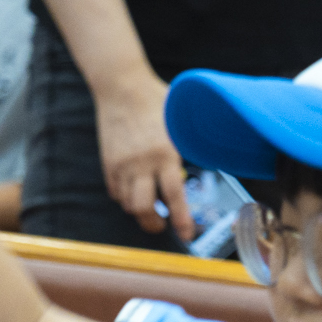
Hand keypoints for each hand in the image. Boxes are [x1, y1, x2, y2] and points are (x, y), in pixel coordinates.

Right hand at [94, 64, 191, 239]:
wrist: (121, 85)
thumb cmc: (157, 99)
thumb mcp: (181, 121)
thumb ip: (192, 142)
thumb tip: (214, 153)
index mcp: (165, 153)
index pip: (174, 196)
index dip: (181, 220)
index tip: (187, 235)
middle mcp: (141, 163)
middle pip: (143, 209)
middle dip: (154, 224)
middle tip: (163, 225)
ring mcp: (121, 164)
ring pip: (127, 203)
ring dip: (139, 211)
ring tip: (151, 207)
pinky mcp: (107, 162)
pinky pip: (115, 191)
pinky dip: (125, 197)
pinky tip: (136, 191)